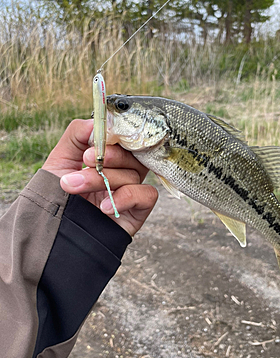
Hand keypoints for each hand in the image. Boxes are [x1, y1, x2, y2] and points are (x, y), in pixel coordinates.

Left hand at [42, 119, 157, 235]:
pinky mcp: (138, 211)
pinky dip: (126, 197)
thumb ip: (75, 135)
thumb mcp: (59, 162)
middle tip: (86, 158)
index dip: (114, 135)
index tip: (95, 138)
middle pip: (130, 154)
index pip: (122, 139)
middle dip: (108, 155)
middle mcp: (120, 174)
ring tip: (76, 186)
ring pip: (133, 174)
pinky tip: (104, 206)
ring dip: (104, 179)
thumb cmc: (57, 200)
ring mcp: (130, 192)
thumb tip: (96, 121)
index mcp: (106, 160)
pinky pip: (147, 195)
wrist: (55, 237)